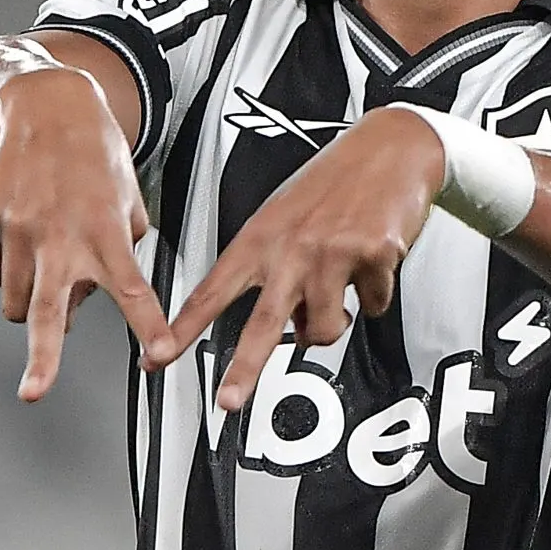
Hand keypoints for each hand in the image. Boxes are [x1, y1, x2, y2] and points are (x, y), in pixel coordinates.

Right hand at [0, 66, 170, 401]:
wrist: (46, 103)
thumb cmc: (96, 152)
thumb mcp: (129, 197)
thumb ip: (123, 249)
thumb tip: (94, 296)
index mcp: (105, 230)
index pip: (134, 288)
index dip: (148, 325)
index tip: (161, 353)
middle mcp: (59, 234)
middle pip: (47, 311)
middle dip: (43, 358)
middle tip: (34, 391)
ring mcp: (16, 228)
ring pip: (15, 303)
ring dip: (31, 306)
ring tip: (46, 274)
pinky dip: (4, 274)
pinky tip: (20, 243)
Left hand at [145, 107, 445, 409]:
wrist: (391, 147)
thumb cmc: (334, 181)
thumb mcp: (285, 216)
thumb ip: (276, 269)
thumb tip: (291, 324)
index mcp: (261, 237)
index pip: (212, 290)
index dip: (183, 329)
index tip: (158, 357)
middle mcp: (292, 247)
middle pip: (263, 323)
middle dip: (244, 369)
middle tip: (227, 402)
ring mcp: (333, 252)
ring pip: (327, 327)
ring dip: (335, 323)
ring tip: (342, 292)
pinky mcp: (373, 256)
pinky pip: (373, 304)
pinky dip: (375, 293)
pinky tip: (373, 262)